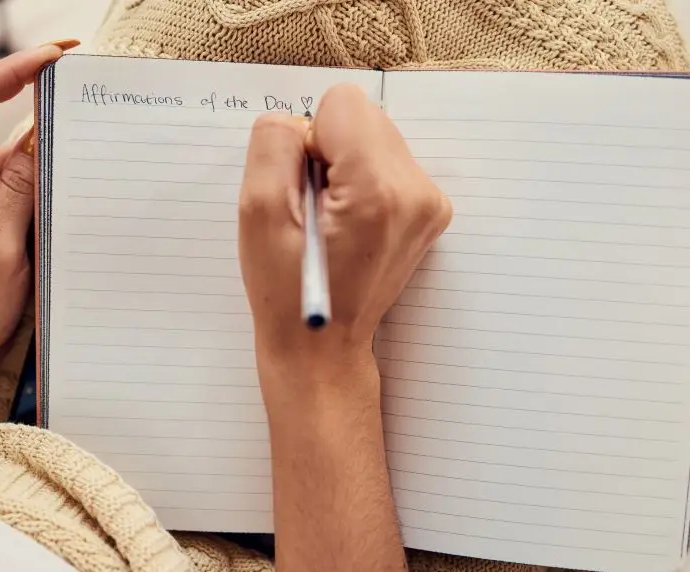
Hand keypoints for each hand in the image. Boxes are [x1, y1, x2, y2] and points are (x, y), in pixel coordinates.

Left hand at [0, 42, 76, 378]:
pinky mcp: (3, 219)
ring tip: (101, 135)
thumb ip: (19, 191)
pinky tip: (86, 183)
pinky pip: (31, 185)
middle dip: (44, 95)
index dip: (12, 68)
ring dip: (56, 141)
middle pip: (4, 117)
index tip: (55, 56)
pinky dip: (56, 177)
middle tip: (93, 89)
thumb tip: (38, 138)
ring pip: (24, 154)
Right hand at [238, 84, 451, 372]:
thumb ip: (273, 146)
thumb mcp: (258, 214)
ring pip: (376, 137)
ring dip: (345, 167)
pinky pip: (389, 162)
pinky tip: (348, 225)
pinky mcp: (431, 210)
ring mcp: (430, 202)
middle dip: (328, 151)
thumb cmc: (284, 291)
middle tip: (313, 210)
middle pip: (364, 117)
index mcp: (376, 189)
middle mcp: (416, 190)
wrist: (322, 349)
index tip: (302, 190)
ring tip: (330, 221)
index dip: (308, 140)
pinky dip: (363, 182)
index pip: (341, 103)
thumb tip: (297, 120)